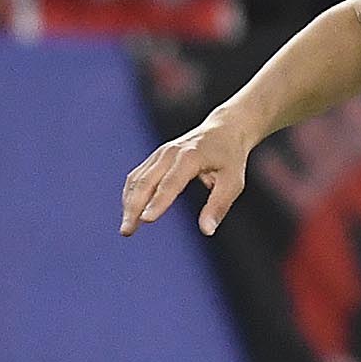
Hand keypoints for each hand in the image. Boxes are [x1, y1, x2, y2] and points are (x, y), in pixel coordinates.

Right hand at [120, 114, 252, 235]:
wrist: (224, 129)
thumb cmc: (230, 158)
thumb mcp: (233, 182)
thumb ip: (218, 206)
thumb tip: (207, 231)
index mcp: (190, 157)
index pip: (171, 183)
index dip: (158, 202)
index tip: (146, 220)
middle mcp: (170, 153)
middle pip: (146, 181)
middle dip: (134, 207)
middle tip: (127, 232)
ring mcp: (160, 153)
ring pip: (137, 179)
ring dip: (129, 204)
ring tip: (127, 229)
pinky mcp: (156, 157)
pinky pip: (137, 176)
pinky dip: (131, 195)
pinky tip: (131, 213)